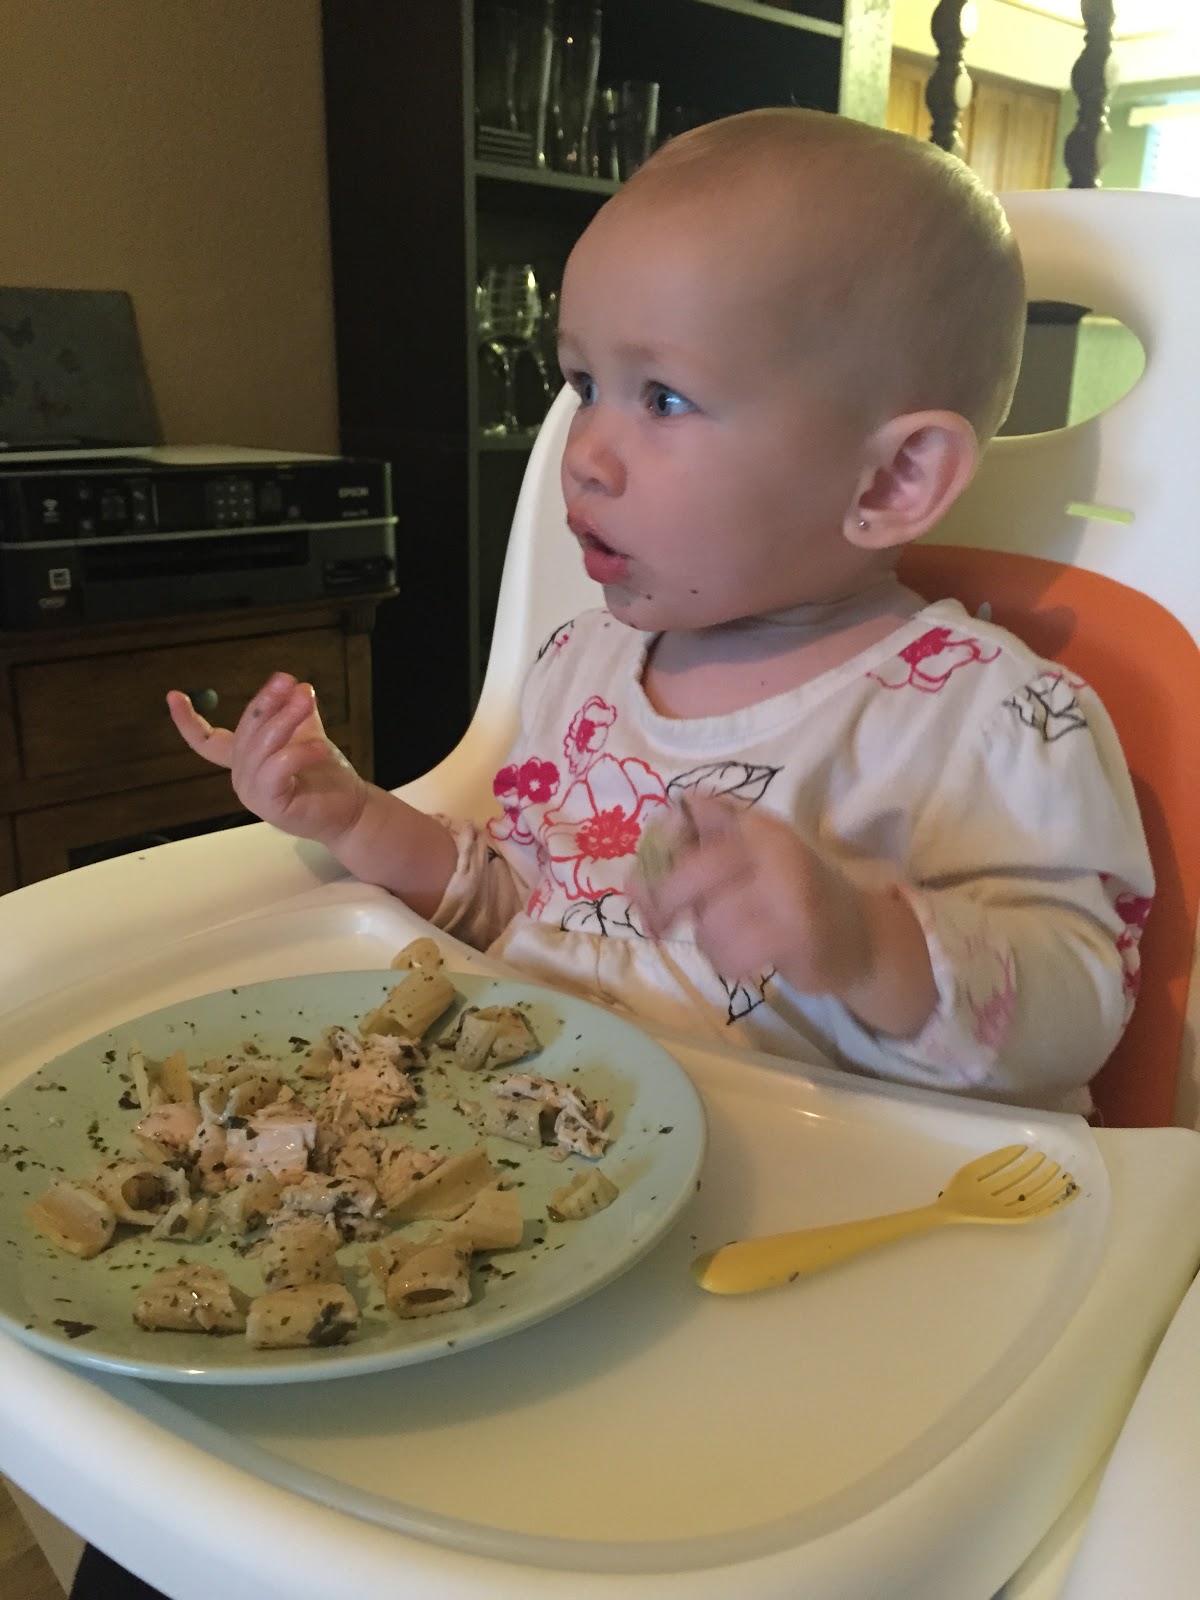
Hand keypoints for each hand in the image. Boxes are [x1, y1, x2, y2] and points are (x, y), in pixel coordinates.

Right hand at [166, 672, 366, 847]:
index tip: (173, 696)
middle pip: (246, 730)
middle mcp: (241, 775)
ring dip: (286, 718)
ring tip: (308, 700)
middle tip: (292, 682)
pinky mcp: (269, 803)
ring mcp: (251, 792)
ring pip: (263, 745)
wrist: (349, 810)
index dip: (187, 721)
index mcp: (243, 760)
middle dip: (269, 702)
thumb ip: (294, 712)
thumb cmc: (325, 774)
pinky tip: (320, 745)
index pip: (206, 742)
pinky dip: (299, 752)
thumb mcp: (306, 735)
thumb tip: (294, 683)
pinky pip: (278, 767)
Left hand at [629, 794, 936, 1035]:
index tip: (640, 885)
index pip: (692, 816)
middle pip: (691, 872)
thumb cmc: (788, 897)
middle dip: (666, 905)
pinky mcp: (796, 932)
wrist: (859, 936)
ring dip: (708, 942)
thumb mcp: (745, 866)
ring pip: (710, 922)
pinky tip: (744, 962)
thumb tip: (631, 883)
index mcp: (754, 824)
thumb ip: (693, 862)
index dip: (658, 850)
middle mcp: (772, 846)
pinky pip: (733, 954)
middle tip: (660, 927)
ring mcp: (787, 888)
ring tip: (728, 944)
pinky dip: (729, 964)